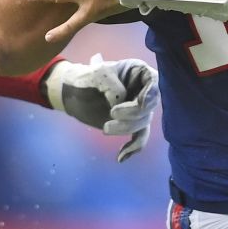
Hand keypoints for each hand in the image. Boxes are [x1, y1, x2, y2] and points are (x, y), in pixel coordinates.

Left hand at [44, 55, 158, 162]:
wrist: (73, 93)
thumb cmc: (87, 79)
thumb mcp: (100, 75)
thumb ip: (115, 87)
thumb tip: (123, 103)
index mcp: (139, 72)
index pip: (154, 82)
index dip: (151, 95)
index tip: (141, 104)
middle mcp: (143, 90)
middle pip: (150, 106)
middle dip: (133, 114)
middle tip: (112, 114)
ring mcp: (139, 108)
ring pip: (143, 123)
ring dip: (127, 129)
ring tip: (105, 128)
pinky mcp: (132, 124)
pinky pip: (139, 137)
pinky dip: (133, 147)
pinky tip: (121, 157)